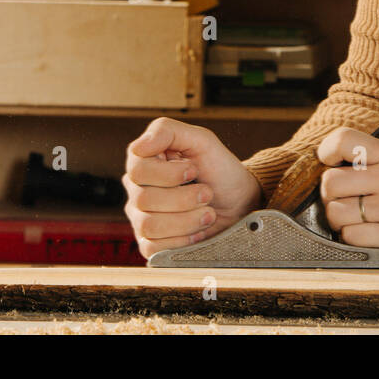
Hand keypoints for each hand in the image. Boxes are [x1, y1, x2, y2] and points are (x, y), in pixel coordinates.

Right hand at [123, 117, 261, 260]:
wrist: (239, 203)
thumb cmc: (220, 170)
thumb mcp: (202, 141)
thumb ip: (168, 131)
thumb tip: (139, 146)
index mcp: (145, 162)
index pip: (138, 170)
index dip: (169, 174)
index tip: (193, 170)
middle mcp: (138, 190)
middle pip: (144, 199)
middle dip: (186, 198)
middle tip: (207, 193)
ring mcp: (141, 218)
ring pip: (149, 225)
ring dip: (187, 220)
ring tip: (207, 213)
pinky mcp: (150, 243)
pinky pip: (152, 248)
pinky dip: (182, 240)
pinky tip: (196, 231)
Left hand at [317, 128, 378, 259]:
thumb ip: (373, 161)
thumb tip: (331, 167)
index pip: (343, 140)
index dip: (327, 151)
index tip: (329, 161)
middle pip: (330, 183)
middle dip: (329, 194)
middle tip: (340, 197)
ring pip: (336, 213)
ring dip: (338, 219)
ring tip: (352, 217)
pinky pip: (352, 237)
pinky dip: (352, 237)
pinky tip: (366, 232)